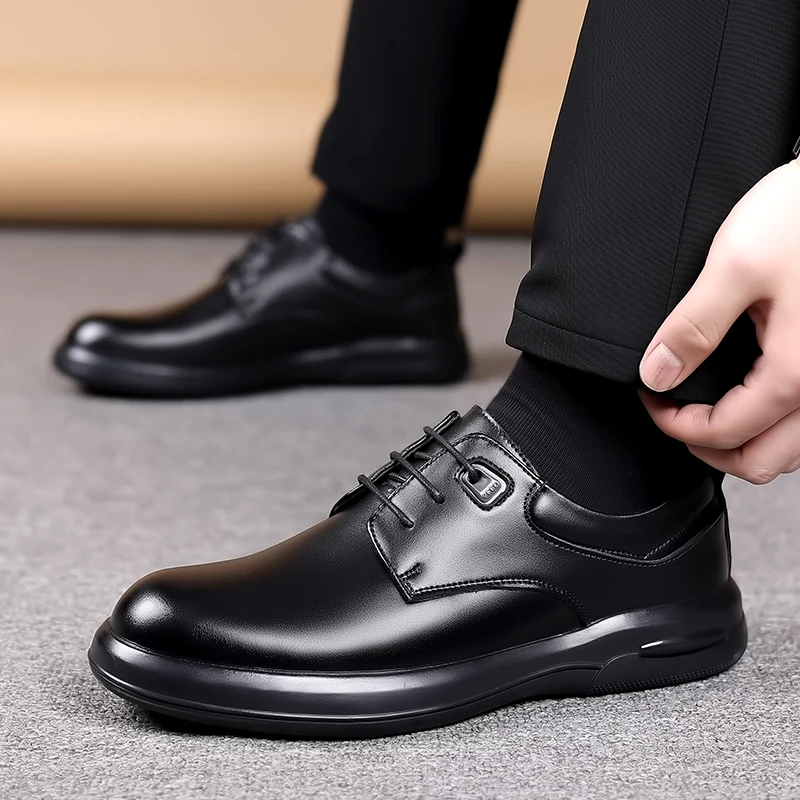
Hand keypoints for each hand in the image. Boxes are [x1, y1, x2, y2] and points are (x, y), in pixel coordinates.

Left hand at [639, 160, 799, 483]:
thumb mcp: (737, 264)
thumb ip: (693, 326)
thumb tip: (657, 374)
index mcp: (794, 372)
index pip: (724, 433)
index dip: (674, 425)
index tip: (649, 397)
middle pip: (762, 460)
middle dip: (710, 448)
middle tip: (674, 417)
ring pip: (791, 447)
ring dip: (745, 441)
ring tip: (706, 412)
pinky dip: (773, 422)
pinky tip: (750, 395)